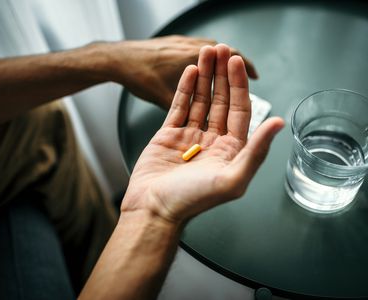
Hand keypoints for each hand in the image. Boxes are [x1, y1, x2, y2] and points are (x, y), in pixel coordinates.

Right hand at [121, 44, 283, 224]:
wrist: (153, 209)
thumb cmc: (192, 200)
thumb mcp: (231, 178)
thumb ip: (256, 151)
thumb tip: (278, 124)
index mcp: (231, 150)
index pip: (239, 109)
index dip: (239, 84)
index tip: (235, 61)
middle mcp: (213, 141)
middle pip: (221, 101)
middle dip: (221, 74)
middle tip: (220, 48)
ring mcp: (190, 136)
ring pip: (201, 100)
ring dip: (204, 77)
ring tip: (205, 52)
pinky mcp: (169, 135)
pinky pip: (179, 107)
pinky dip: (185, 89)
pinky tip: (190, 72)